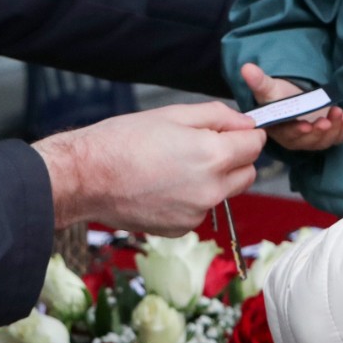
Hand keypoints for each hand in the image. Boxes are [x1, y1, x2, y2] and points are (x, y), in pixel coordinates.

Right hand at [32, 103, 264, 235]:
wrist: (87, 177)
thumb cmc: (123, 140)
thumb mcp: (173, 114)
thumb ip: (217, 116)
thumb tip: (245, 123)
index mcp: (212, 156)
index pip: (255, 145)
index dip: (246, 133)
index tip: (233, 129)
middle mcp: (210, 190)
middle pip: (248, 173)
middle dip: (236, 158)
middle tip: (205, 144)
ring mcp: (196, 213)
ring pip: (224, 193)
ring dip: (213, 179)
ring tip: (176, 164)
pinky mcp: (180, 229)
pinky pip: (200, 209)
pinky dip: (192, 197)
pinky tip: (163, 184)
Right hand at [241, 63, 342, 151]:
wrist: (293, 97)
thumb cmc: (278, 96)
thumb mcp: (269, 88)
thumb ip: (259, 81)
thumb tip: (246, 68)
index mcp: (279, 130)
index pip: (288, 134)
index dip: (297, 132)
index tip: (305, 125)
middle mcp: (295, 139)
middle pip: (308, 141)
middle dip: (319, 132)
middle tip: (326, 121)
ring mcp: (312, 139)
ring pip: (323, 141)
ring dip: (333, 129)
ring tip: (339, 113)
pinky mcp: (325, 135)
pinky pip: (336, 138)